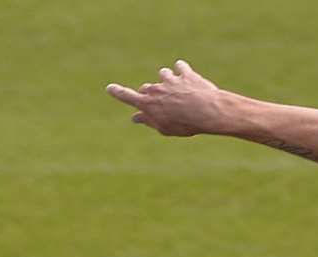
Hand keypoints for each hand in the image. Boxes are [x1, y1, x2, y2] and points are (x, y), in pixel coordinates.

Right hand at [106, 59, 230, 136]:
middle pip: (147, 88)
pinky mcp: (186, 73)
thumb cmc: (185, 124)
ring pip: (163, 74)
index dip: (118, 93)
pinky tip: (185, 73)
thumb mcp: (165, 128)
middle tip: (161, 104)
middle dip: (150, 94)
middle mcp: (156, 89)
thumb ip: (149, 121)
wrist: (207, 110)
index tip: (110, 88)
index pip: (128, 97)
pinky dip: (181, 70)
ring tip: (177, 90)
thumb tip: (136, 117)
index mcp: (148, 104)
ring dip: (166, 80)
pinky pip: (180, 67)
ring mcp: (171, 79)